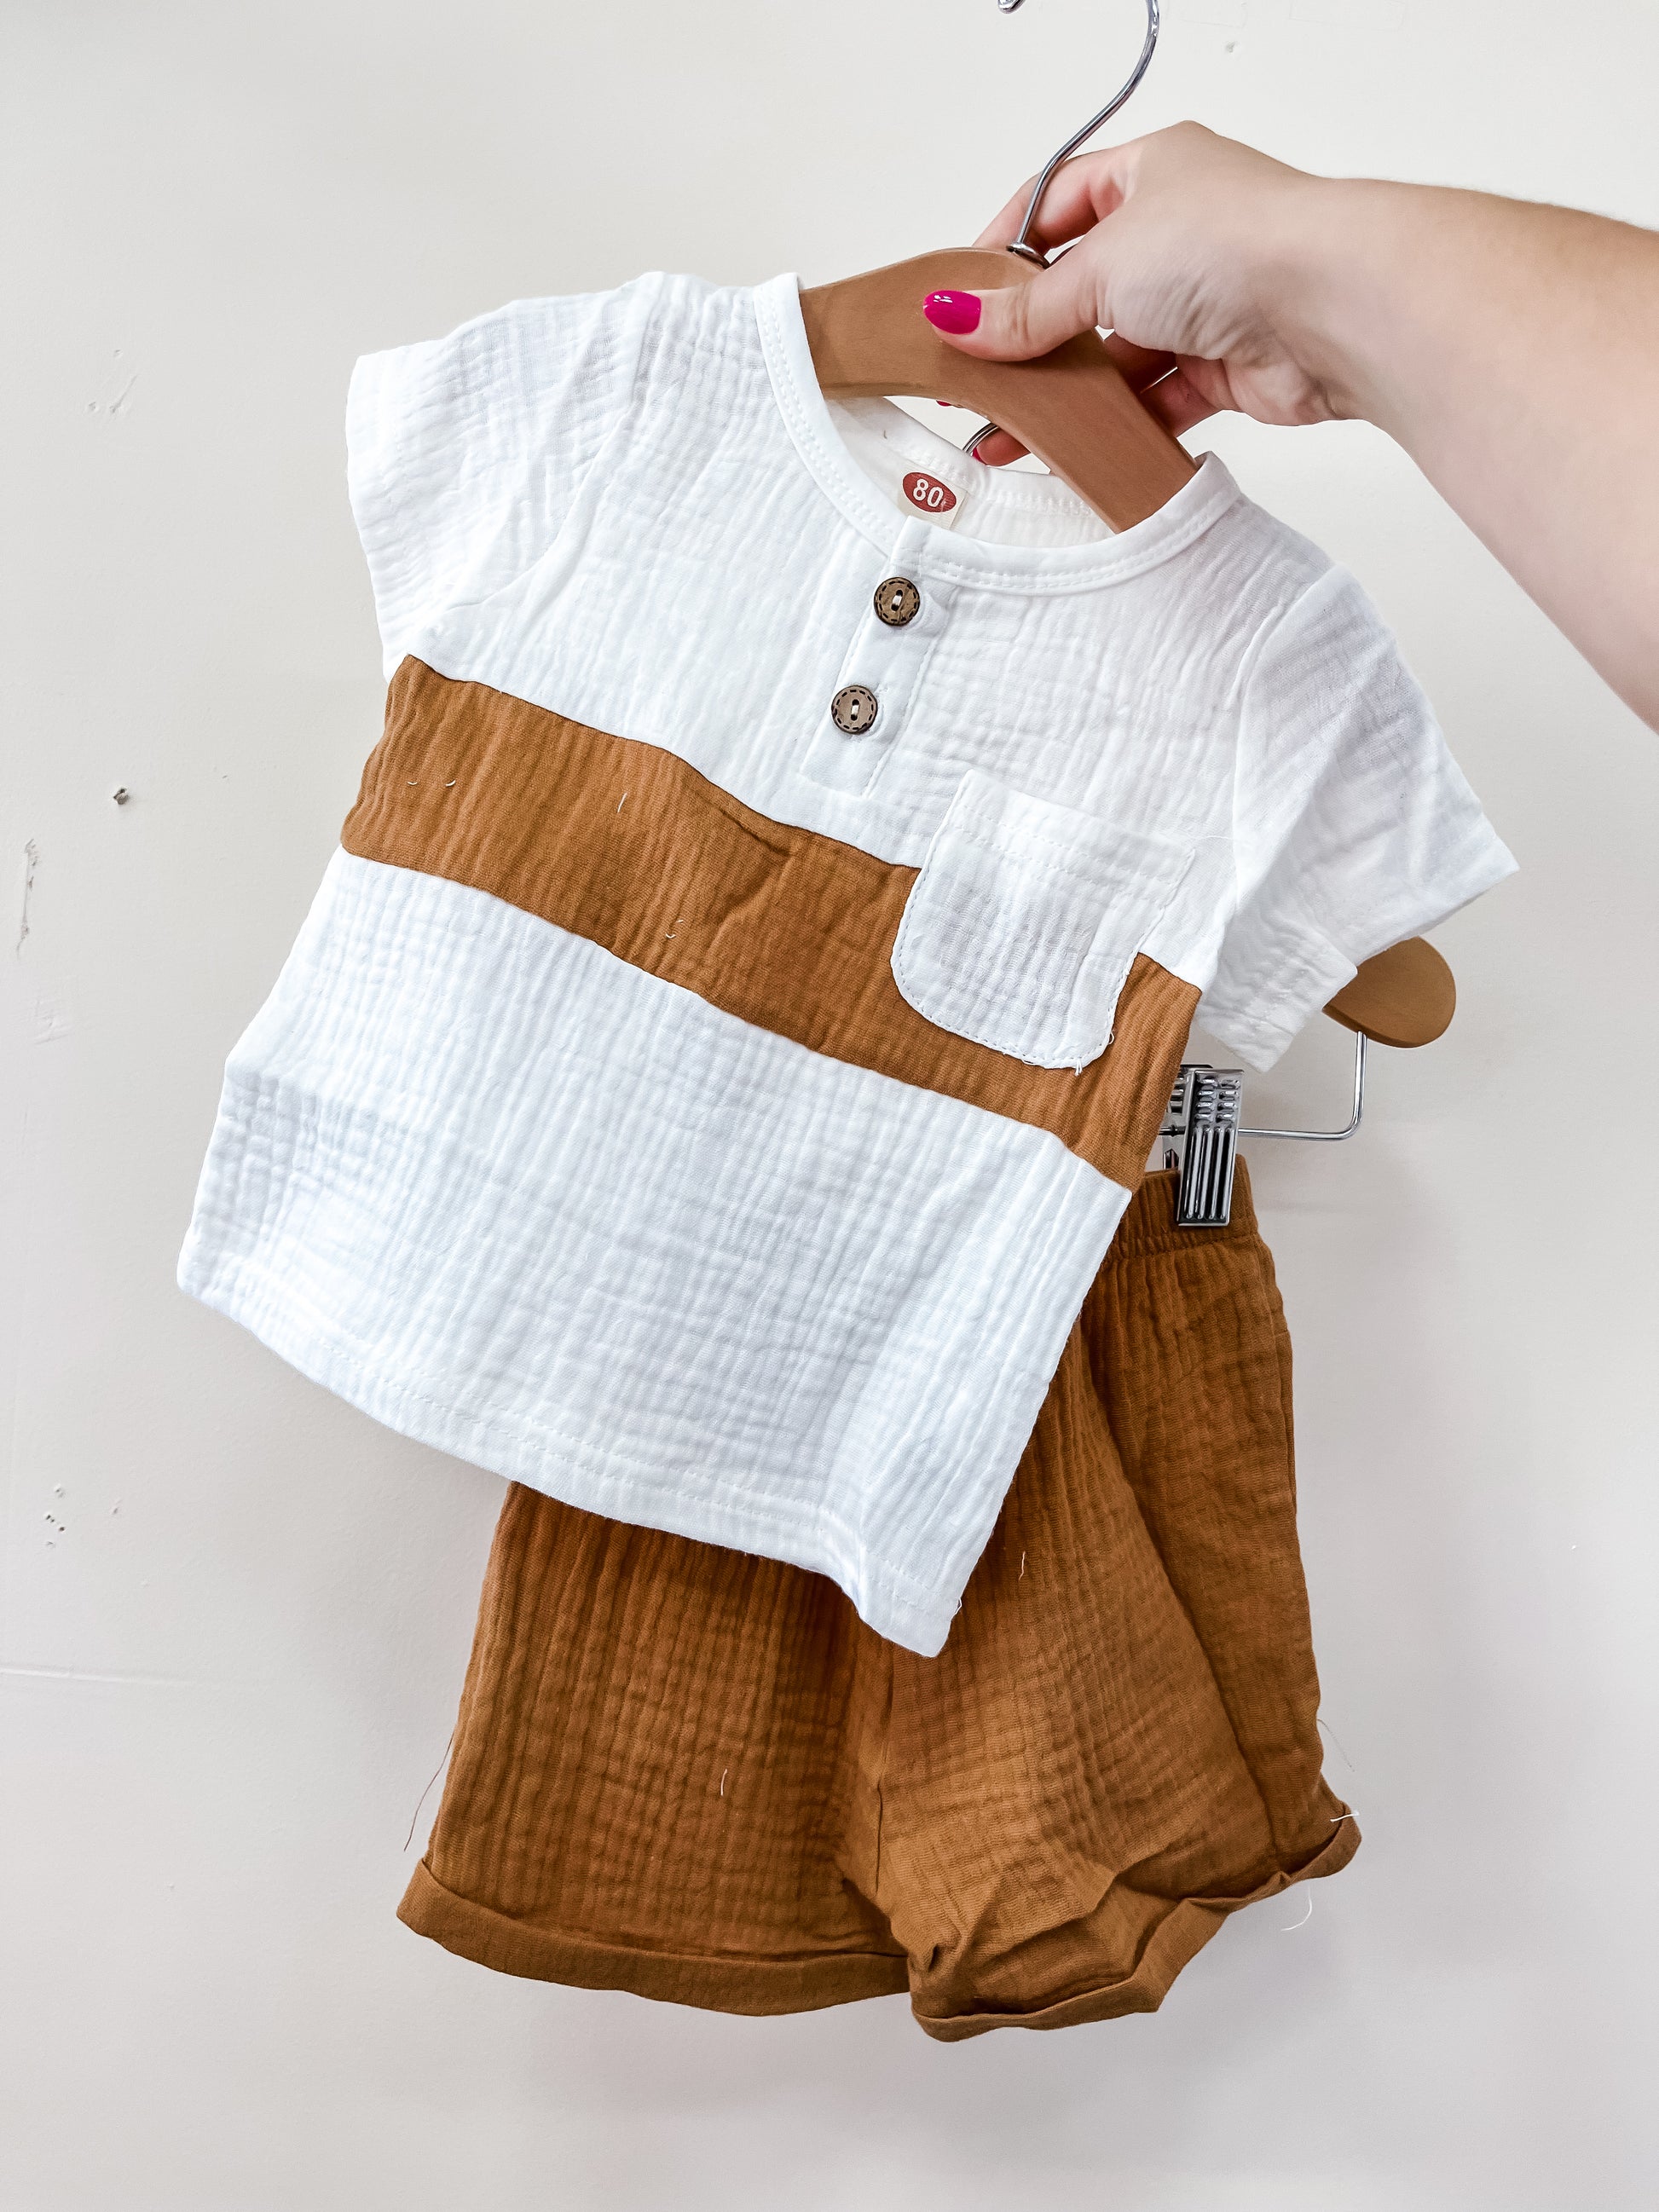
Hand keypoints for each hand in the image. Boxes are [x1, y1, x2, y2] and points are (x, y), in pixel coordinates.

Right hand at [927, 124, 1344, 465]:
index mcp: (1152, 172)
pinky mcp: (1227, 365)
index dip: (1004, 248)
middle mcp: (1181, 231)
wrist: (1333, 307)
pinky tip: (1075, 451)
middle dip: (1030, 337)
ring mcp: (1206, 301)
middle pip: (1084, 287)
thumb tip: (957, 319)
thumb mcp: (1102, 267)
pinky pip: (1157, 399)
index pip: (1057, 202)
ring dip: (1068, 394)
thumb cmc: (1236, 245)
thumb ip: (1027, 308)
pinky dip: (1118, 425)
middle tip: (976, 377)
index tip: (959, 298)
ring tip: (1009, 433)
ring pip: (1118, 353)